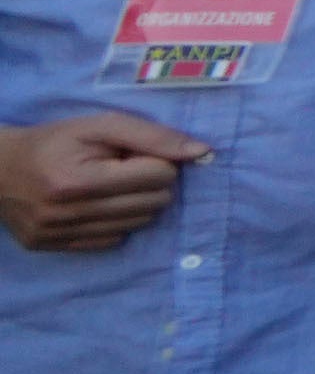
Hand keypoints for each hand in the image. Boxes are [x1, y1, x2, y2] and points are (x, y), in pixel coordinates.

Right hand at [0, 113, 210, 250]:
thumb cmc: (53, 141)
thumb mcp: (98, 126)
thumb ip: (151, 136)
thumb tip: (202, 152)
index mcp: (79, 181)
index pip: (159, 177)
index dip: (157, 161)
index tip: (136, 155)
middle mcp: (69, 214)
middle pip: (155, 203)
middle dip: (151, 183)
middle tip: (126, 170)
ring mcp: (60, 236)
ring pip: (139, 224)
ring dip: (136, 202)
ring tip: (112, 186)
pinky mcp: (54, 248)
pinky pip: (112, 241)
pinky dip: (116, 221)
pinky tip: (97, 204)